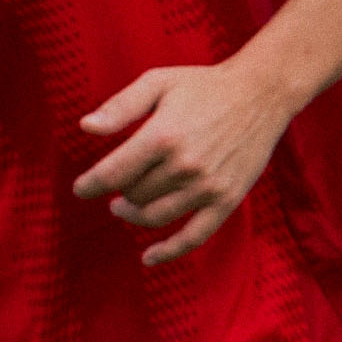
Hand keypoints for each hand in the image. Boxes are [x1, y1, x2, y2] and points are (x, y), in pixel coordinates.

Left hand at [76, 63, 298, 265]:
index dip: (88, 186)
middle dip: (118, 190)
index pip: (111, 174)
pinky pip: (195, 236)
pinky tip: (148, 258)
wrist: (261, 94)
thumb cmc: (203, 86)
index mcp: (162, 136)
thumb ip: (119, 107)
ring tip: (123, 205)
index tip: (80, 189)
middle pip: (132, 194)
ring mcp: (208, 186)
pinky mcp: (228, 199)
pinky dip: (170, 251)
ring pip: (154, 216)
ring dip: (133, 215)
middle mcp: (185, 166)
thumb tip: (86, 128)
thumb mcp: (157, 83)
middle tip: (118, 181)